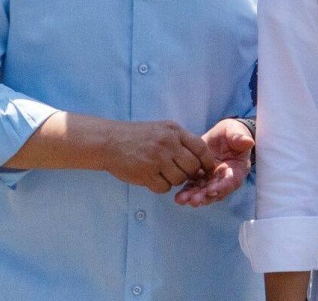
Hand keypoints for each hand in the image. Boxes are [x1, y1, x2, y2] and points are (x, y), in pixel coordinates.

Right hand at [103, 120, 217, 193]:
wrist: (109, 141)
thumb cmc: (137, 136)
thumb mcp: (162, 129)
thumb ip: (180, 141)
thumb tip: (200, 158)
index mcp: (174, 131)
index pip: (201, 147)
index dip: (208, 161)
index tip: (207, 168)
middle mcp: (168, 144)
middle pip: (193, 166)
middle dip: (190, 173)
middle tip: (181, 172)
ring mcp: (157, 159)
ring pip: (179, 179)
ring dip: (174, 180)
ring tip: (162, 173)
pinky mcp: (146, 174)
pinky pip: (164, 187)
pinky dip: (161, 186)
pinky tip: (152, 178)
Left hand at [174, 118, 253, 207]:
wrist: (222, 133)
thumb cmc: (232, 132)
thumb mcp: (236, 131)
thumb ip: (240, 137)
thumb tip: (249, 142)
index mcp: (237, 168)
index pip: (232, 181)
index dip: (222, 187)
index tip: (211, 190)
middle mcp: (225, 178)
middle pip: (216, 191)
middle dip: (205, 196)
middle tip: (193, 201)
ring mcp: (213, 179)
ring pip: (204, 191)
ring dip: (194, 197)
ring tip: (182, 200)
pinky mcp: (202, 177)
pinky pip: (194, 186)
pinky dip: (187, 191)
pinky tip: (178, 196)